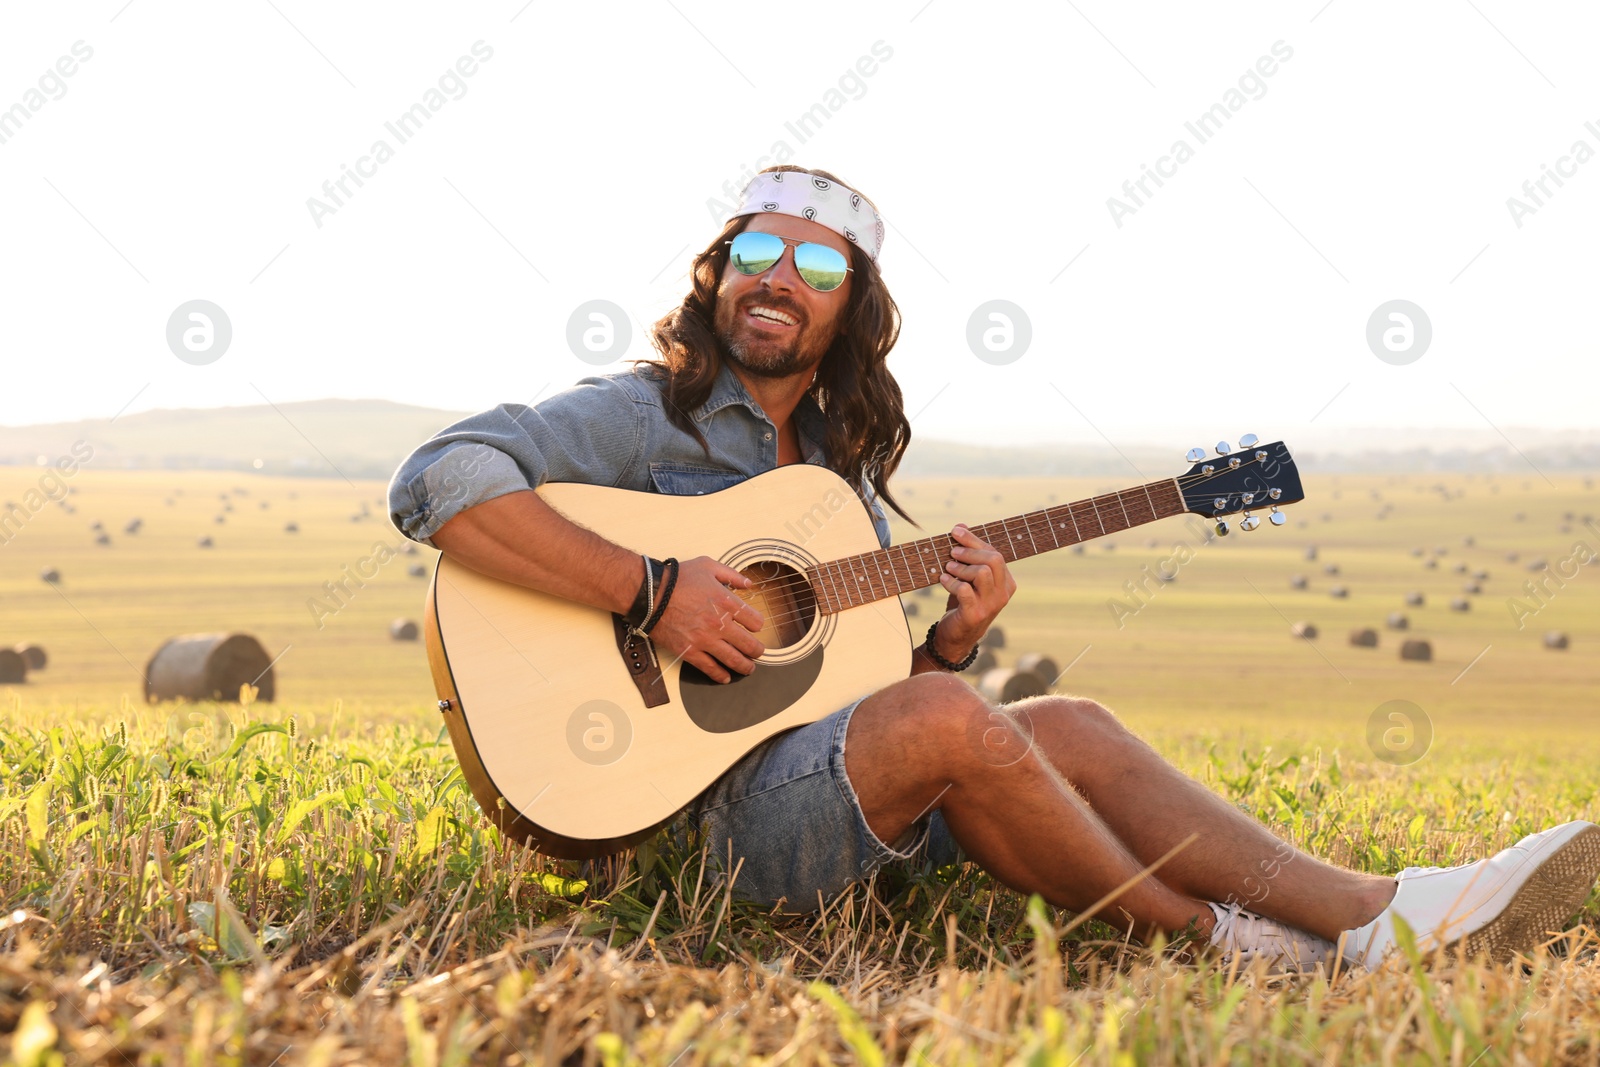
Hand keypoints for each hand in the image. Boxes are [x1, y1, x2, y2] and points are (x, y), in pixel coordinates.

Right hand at [648, 556, 765, 683]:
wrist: (649, 594)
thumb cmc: (676, 579)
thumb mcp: (708, 566)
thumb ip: (732, 575)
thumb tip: (748, 583)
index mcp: (727, 603)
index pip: (755, 621)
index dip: (758, 625)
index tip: (755, 626)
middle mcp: (719, 624)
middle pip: (750, 645)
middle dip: (758, 651)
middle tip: (758, 652)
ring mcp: (705, 640)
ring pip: (734, 660)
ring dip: (745, 666)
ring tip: (748, 668)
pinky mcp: (690, 651)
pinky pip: (710, 669)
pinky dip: (721, 675)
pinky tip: (725, 677)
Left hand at [935, 524, 1015, 658]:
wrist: (957, 637)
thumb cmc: (963, 603)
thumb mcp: (968, 577)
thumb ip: (968, 554)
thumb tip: (961, 525)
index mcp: (1007, 582)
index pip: (995, 554)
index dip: (974, 540)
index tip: (955, 531)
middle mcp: (1003, 593)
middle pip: (993, 560)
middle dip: (969, 552)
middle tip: (952, 552)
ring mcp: (991, 605)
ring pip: (982, 573)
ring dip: (961, 567)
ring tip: (947, 568)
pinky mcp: (976, 614)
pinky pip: (965, 590)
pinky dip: (952, 582)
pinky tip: (943, 580)